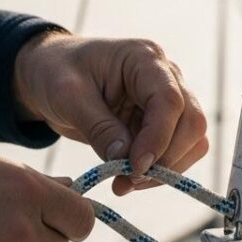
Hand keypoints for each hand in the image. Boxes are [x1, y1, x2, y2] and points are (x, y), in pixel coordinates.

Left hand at [13, 32, 208, 194]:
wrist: (49, 74)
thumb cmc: (56, 72)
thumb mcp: (68, 96)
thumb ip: (98, 127)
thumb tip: (126, 160)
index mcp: (144, 59)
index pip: (169, 101)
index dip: (158, 138)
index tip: (135, 168)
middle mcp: (165, 77)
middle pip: (191, 122)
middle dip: (166, 158)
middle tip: (128, 180)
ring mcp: (167, 100)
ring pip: (192, 140)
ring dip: (166, 169)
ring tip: (125, 183)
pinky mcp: (161, 123)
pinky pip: (177, 152)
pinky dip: (160, 171)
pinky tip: (129, 179)